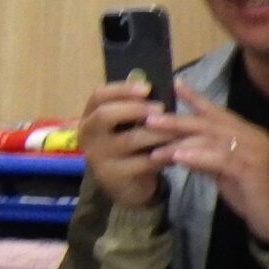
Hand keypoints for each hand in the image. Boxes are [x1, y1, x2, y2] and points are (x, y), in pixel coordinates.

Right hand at [78, 81, 172, 208]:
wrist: (124, 184)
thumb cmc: (128, 146)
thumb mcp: (127, 125)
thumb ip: (137, 106)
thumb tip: (167, 84)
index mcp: (90, 117)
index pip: (99, 96)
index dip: (122, 89)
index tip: (147, 88)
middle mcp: (89, 135)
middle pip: (106, 115)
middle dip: (136, 108)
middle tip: (161, 109)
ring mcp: (99, 156)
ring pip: (131, 139)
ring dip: (158, 132)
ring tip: (179, 130)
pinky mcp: (114, 175)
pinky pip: (144, 161)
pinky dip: (165, 155)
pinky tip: (179, 151)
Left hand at [146, 84, 268, 245]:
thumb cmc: (256, 195)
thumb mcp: (226, 174)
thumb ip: (206, 160)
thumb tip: (180, 151)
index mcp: (247, 134)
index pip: (218, 112)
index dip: (196, 99)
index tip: (174, 85)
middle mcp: (252, 137)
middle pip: (210, 123)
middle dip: (178, 119)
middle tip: (149, 118)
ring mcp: (255, 152)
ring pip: (213, 139)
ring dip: (181, 141)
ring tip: (154, 143)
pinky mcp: (254, 171)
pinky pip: (222, 159)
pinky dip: (199, 157)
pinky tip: (178, 159)